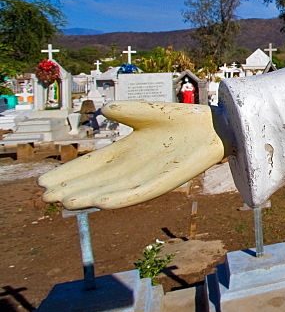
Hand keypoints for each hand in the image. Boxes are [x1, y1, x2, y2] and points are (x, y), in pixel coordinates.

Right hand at [39, 101, 228, 209]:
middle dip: (73, 188)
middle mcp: (134, 167)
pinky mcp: (167, 181)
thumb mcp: (147, 113)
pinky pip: (141, 193)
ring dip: (91, 197)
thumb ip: (126, 110)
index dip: (70, 173)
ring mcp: (150, 175)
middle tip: (46, 196)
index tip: (44, 180)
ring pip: (114, 191)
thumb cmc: (180, 120)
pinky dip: (122, 199)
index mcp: (125, 152)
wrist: (213, 127)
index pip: (91, 165)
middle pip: (97, 181)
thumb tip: (104, 108)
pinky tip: (103, 203)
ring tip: (67, 201)